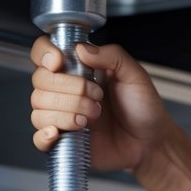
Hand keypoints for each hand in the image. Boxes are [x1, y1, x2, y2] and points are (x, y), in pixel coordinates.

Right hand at [30, 38, 170, 171]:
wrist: (150, 142)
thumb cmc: (143, 108)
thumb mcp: (134, 75)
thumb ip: (111, 56)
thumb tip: (82, 49)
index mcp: (78, 70)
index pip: (44, 54)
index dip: (45, 55)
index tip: (59, 62)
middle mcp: (65, 91)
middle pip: (40, 81)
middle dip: (69, 88)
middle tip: (97, 96)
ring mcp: (62, 116)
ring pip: (39, 108)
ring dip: (66, 112)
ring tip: (92, 116)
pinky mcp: (63, 141)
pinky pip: (39, 138)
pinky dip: (44, 135)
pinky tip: (59, 132)